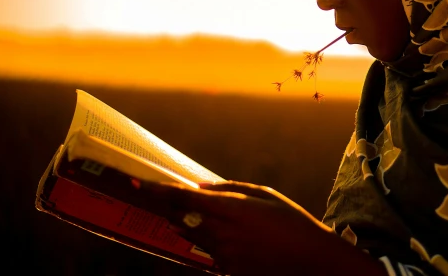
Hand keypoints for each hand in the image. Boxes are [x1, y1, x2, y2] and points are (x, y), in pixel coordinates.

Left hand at [132, 180, 387, 275]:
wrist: (310, 262)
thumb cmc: (291, 222)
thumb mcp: (264, 195)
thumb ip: (229, 189)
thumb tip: (200, 186)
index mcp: (230, 210)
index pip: (183, 198)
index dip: (157, 190)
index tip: (137, 182)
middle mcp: (220, 233)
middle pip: (178, 218)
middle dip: (164, 205)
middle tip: (148, 191)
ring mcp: (222, 255)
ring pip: (190, 235)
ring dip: (184, 221)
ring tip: (187, 209)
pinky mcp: (227, 269)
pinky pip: (206, 249)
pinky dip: (204, 237)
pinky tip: (219, 230)